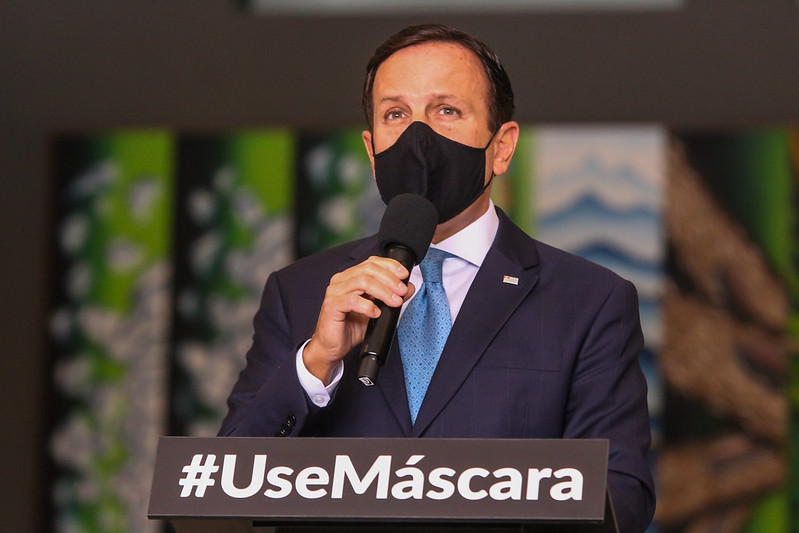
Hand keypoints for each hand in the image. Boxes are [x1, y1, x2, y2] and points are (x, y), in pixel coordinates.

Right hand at [304, 256, 413, 384]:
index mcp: (350, 277)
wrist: (333, 346)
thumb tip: (408, 287)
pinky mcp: (332, 305)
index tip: (404, 274)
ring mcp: (335, 292)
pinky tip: (376, 313)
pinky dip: (368, 306)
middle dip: (390, 279)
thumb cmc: (351, 327)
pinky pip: (352, 300)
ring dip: (383, 291)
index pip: (371, 262)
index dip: (390, 266)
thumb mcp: (377, 310)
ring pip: (362, 282)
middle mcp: (341, 280)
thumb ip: (390, 297)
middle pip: (368, 269)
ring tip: (394, 302)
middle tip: (402, 291)